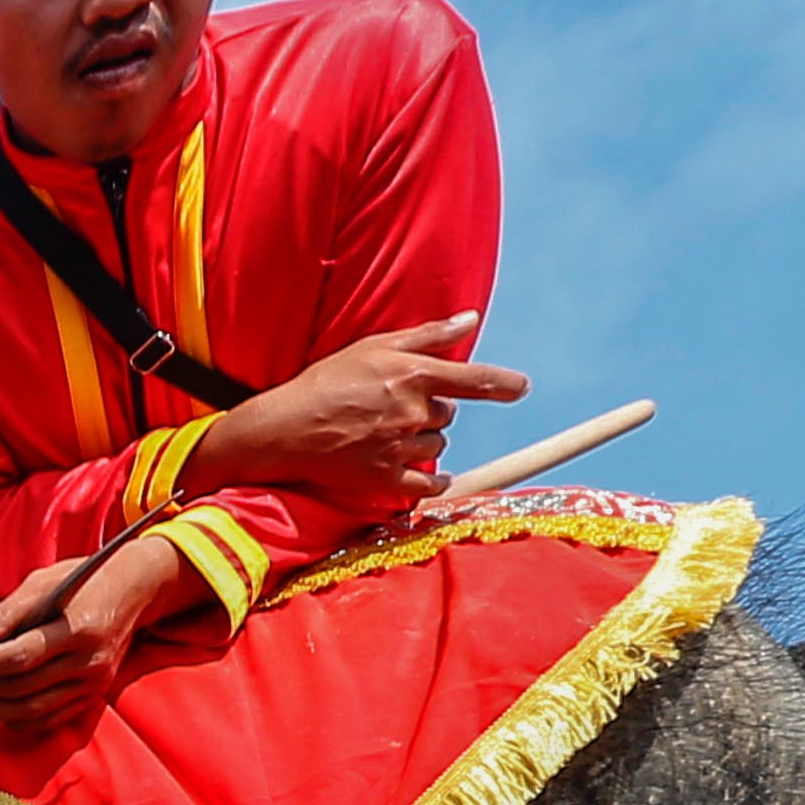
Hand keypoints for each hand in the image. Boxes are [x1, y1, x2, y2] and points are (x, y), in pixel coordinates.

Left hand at [0, 525, 193, 720]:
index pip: (20, 657)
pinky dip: (19, 720)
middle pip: (24, 687)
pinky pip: (51, 719)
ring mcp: (94, 682)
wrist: (134, 590)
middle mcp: (90, 661)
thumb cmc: (85, 580)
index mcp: (79, 628)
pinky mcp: (94, 694)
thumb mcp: (43, 582)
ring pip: (34, 710)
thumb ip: (5, 613)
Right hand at [193, 314, 529, 507]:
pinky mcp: (386, 479)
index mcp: (414, 375)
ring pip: (436, 445)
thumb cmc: (326, 381)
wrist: (284, 429)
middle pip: (448, 414)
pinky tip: (427, 478)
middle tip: (396, 408)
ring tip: (387, 434)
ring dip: (423, 440)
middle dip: (431, 411)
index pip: (474, 379)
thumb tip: (471, 319)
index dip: (503, 384)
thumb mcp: (375, 346)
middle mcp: (413, 411)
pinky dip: (432, 483)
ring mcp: (400, 447)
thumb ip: (428, 335)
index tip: (520, 387)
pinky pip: (427, 485)